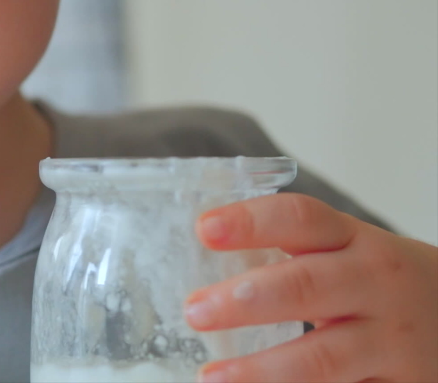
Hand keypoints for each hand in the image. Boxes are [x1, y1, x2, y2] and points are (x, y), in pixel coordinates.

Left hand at [184, 193, 437, 382]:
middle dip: (245, 301)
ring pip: (321, 358)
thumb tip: (202, 251)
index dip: (251, 222)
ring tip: (211, 377)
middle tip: (195, 312)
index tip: (204, 229)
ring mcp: (390, 342)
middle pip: (305, 287)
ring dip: (262, 371)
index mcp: (354, 242)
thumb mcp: (347, 253)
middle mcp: (375, 286)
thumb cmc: (379, 283)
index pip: (301, 219)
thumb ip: (290, 254)